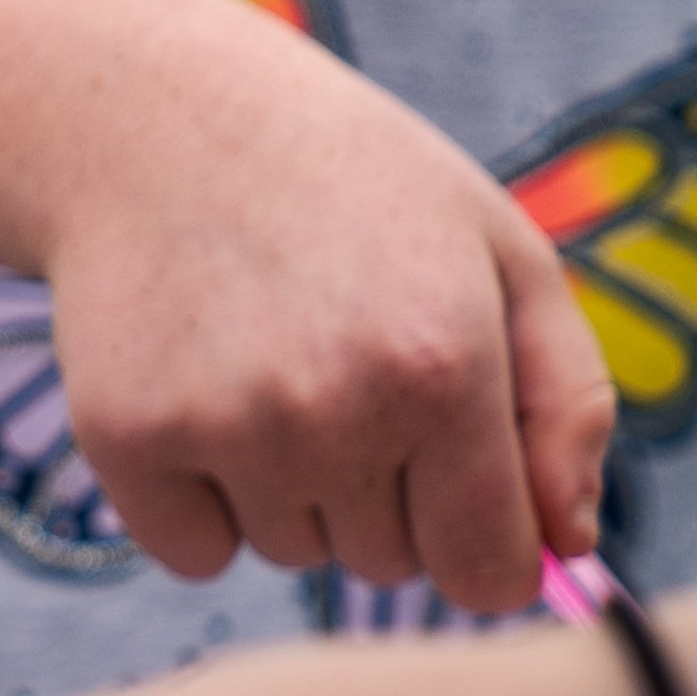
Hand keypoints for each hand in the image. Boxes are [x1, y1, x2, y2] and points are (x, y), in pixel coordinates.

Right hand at [31, 2, 614, 617]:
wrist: (154, 121)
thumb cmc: (354, 188)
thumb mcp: (502, 254)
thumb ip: (568, 404)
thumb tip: (569, 545)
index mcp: (449, 365)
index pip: (489, 574)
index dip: (486, 544)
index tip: (462, 494)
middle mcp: (338, 408)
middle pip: (389, 565)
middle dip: (384, 495)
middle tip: (343, 363)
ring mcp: (224, 426)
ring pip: (292, 552)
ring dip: (290, 490)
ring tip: (266, 360)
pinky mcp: (127, 439)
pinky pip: (196, 552)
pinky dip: (201, 504)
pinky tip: (199, 394)